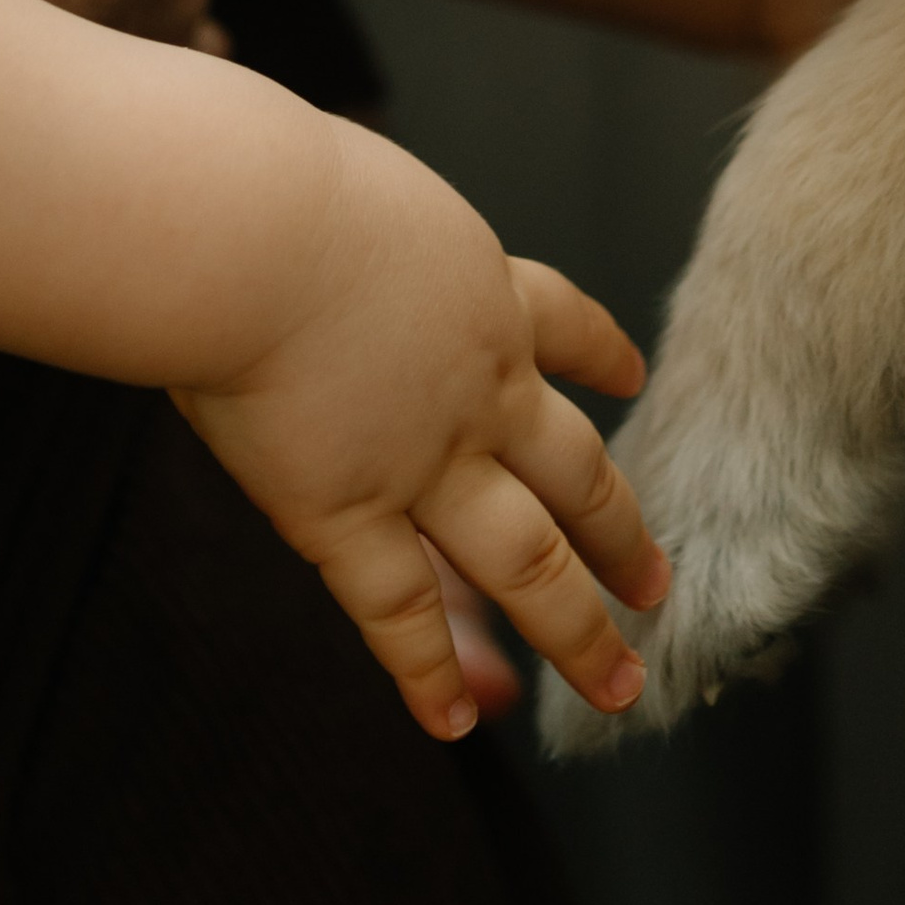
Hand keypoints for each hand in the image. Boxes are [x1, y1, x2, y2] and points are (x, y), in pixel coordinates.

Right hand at [175, 120, 669, 738]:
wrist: (247, 232)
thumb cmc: (269, 184)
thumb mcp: (352, 183)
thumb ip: (360, 228)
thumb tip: (304, 198)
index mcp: (482, 289)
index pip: (563, 322)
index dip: (601, 352)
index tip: (629, 374)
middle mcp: (479, 388)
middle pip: (579, 471)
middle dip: (622, 534)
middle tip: (658, 586)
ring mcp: (423, 460)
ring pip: (528, 563)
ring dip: (577, 629)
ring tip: (620, 684)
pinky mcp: (347, 513)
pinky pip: (400, 613)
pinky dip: (429, 674)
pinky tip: (458, 721)